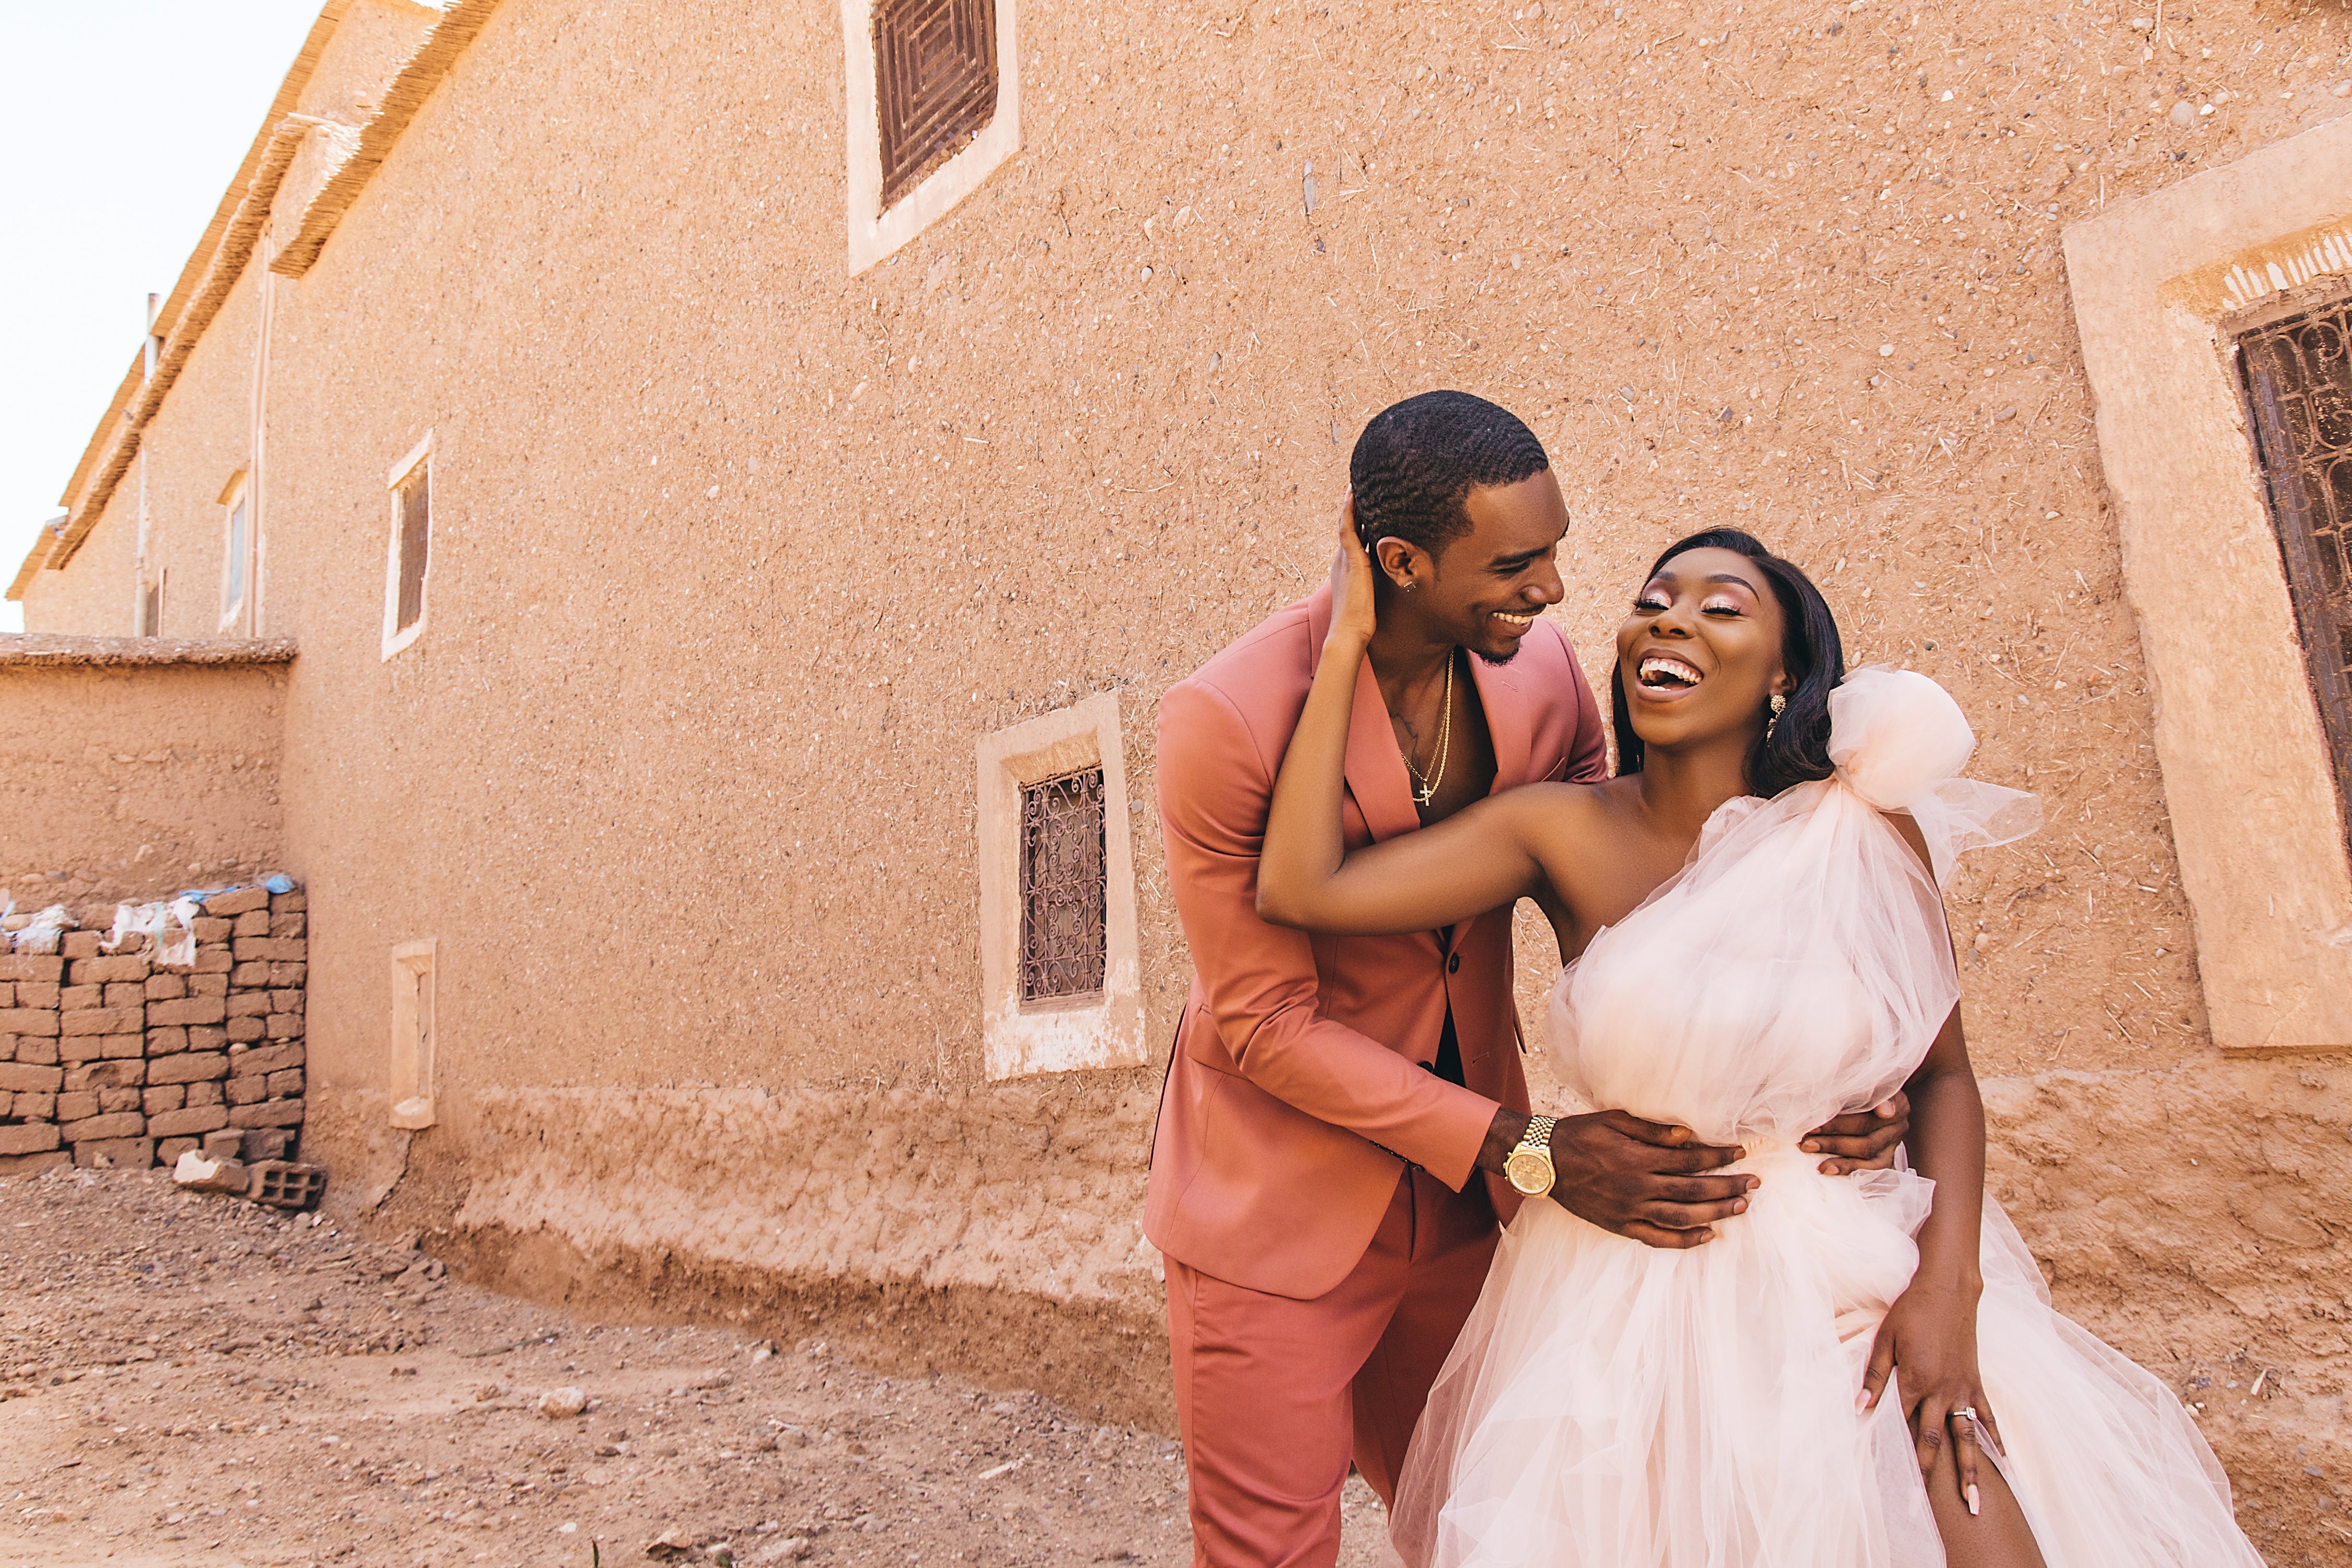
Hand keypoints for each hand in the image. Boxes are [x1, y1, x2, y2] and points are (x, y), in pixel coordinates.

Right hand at [1325, 495, 1376, 651]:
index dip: (1357, 520)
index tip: (1364, 504)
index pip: (1353, 537)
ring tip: (1356, 482)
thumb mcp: (1371, 597)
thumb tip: (1393, 582)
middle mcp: (1342, 560)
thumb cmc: (1361, 622)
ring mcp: (1344, 558)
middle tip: (1359, 485)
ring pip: (1347, 522)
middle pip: (1349, 525)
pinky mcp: (1351, 559)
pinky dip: (1350, 510)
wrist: (1349, 632)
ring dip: (1351, 502)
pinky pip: (1348, 527)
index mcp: (1348, 568)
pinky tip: (1354, 494)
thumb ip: (1378, 586)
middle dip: (1354, 506)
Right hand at [1548, 1110, 1755, 1249]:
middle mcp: (1637, 1187)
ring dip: (1715, 1214)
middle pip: (1693, 1191)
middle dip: (1728, 1187)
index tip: (1740, 1153)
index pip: (1690, 1159)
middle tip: (1754, 1184)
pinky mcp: (1621, 1226)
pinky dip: (1685, 1240)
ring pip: (1681, 1217)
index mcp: (1638, 1158)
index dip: (1718, 1156)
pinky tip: (1707, 1236)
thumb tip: (1689, 1136)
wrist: (1544, 1162)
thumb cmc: (1579, 1135)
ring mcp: (1629, 1210)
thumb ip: (1652, 1130)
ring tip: (1741, 1207)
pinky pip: (1658, 1239)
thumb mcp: (1613, 1120)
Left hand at [1800, 1091, 1910, 1175]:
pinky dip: (1848, 1169)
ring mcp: (1894, 1144)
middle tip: (1804, 1138)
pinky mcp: (1887, 1159)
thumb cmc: (1861, 1088)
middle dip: (1831, 1135)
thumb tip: (1885, 1111)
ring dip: (1837, 1154)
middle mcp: (1899, 1125)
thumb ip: (1866, 1089)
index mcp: (1898, 1102)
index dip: (1842, 1117)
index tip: (1816, 1120)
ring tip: (1810, 1152)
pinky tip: (1827, 1169)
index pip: (1869, 1109)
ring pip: (1866, 1153)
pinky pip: (1870, 1170)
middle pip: (1864, 1131)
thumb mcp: (1863, 1084)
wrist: (1872, 1101)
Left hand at [1860, 1277, 1999, 1516]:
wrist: (1948, 1289)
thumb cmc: (1911, 1312)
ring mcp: (1962, 1389)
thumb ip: (1873, 1377)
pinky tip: (2001, 1463)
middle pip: (1933, 1440)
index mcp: (1914, 1381)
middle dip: (1929, 1475)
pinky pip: (1987, 1417)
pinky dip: (1994, 1441)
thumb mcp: (1884, 1340)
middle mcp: (1941, 1390)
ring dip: (1969, 1471)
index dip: (1889, 1451)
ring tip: (1975, 1502)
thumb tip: (1858, 1409)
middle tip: (1927, 1509)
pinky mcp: (1976, 1383)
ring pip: (1966, 1437)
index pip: (1898, 1425)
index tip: (1885, 1478)